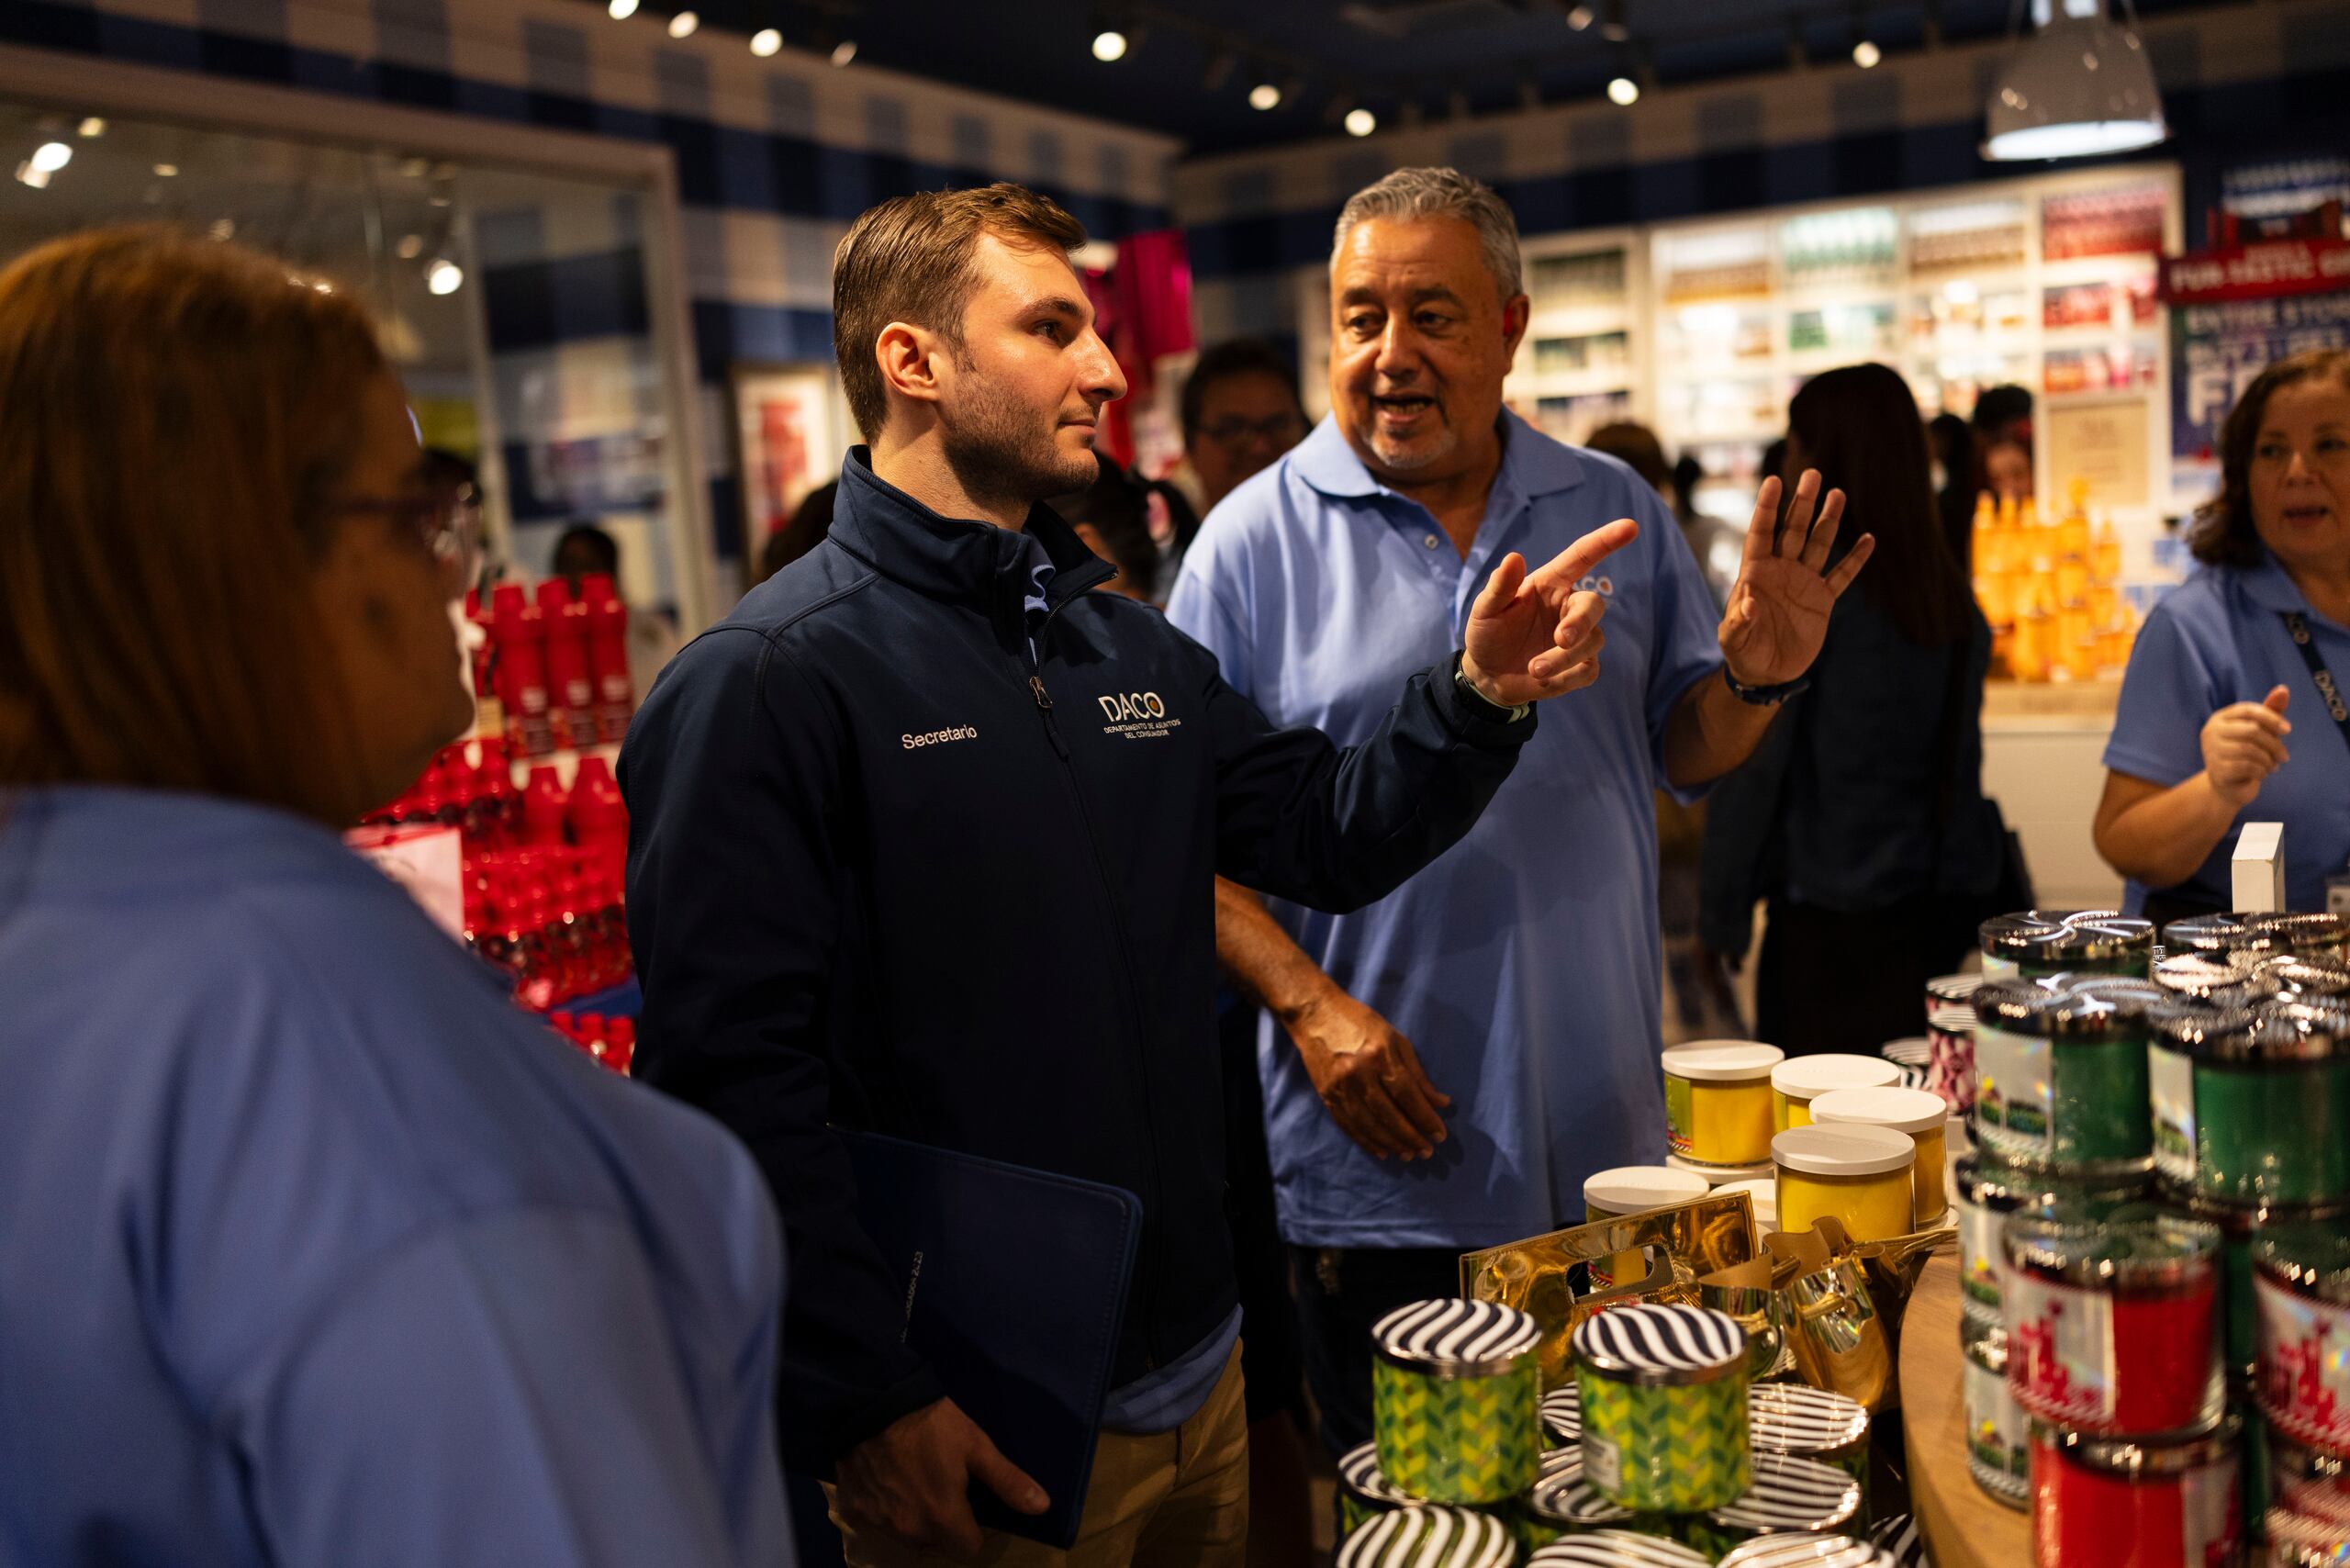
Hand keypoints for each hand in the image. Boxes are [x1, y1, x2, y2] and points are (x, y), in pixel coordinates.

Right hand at [834, 1398, 1047, 1559]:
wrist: (872, 1400)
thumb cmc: (930, 1422)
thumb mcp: (976, 1445)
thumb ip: (1007, 1481)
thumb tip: (1043, 1507)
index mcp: (943, 1517)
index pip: (968, 1549)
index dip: (973, 1530)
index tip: (969, 1505)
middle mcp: (910, 1531)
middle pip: (935, 1542)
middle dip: (942, 1522)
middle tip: (939, 1484)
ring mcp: (878, 1523)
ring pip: (905, 1534)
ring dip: (912, 1516)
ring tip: (912, 1478)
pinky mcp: (853, 1510)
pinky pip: (875, 1519)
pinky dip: (882, 1506)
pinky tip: (885, 1478)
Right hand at [1281, 986, 1450, 1160]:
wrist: (1315, 1014)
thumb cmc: (1361, 1022)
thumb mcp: (1395, 1039)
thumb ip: (1417, 1073)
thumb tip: (1440, 1102)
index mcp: (1379, 1055)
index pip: (1407, 1095)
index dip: (1425, 1118)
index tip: (1440, 1135)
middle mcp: (1359, 1073)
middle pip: (1389, 1114)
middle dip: (1411, 1137)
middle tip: (1427, 1151)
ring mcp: (1340, 1087)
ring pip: (1369, 1125)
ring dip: (1391, 1144)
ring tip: (1409, 1154)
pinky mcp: (1326, 1095)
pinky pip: (1349, 1125)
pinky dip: (1366, 1142)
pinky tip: (1382, 1151)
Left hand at [1461, 517, 1639, 706]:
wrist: (1487, 675)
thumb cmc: (1487, 634)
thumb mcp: (1485, 609)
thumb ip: (1500, 586)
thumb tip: (1513, 557)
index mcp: (1551, 584)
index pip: (1582, 556)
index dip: (1606, 541)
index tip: (1630, 527)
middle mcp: (1568, 607)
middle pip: (1595, 605)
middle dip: (1581, 623)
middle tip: (1561, 640)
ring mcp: (1578, 638)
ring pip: (1593, 641)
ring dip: (1564, 658)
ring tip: (1534, 669)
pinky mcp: (1580, 666)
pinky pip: (1588, 670)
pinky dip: (1566, 677)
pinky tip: (1542, 679)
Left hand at [1718, 471, 1874, 687]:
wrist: (1766, 674)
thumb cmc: (1743, 653)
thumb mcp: (1733, 640)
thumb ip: (1738, 622)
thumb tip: (1749, 601)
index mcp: (1755, 573)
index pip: (1761, 533)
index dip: (1767, 508)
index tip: (1774, 480)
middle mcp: (1781, 570)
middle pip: (1792, 530)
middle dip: (1802, 503)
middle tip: (1812, 474)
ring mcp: (1803, 582)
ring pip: (1818, 544)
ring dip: (1827, 520)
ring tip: (1837, 493)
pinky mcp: (1822, 600)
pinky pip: (1842, 575)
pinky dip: (1856, 559)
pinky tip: (1869, 539)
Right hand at [2202, 685, 2291, 806]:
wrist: (2228, 786)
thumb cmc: (2245, 753)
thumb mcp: (2258, 731)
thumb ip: (2270, 711)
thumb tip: (2283, 689)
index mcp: (2220, 718)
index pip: (2247, 710)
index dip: (2270, 717)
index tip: (2288, 730)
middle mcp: (2211, 732)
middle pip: (2251, 730)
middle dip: (2274, 744)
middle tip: (2285, 756)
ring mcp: (2211, 751)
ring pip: (2250, 750)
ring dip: (2268, 760)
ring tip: (2273, 766)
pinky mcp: (2216, 769)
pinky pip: (2247, 766)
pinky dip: (2261, 771)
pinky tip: (2263, 773)